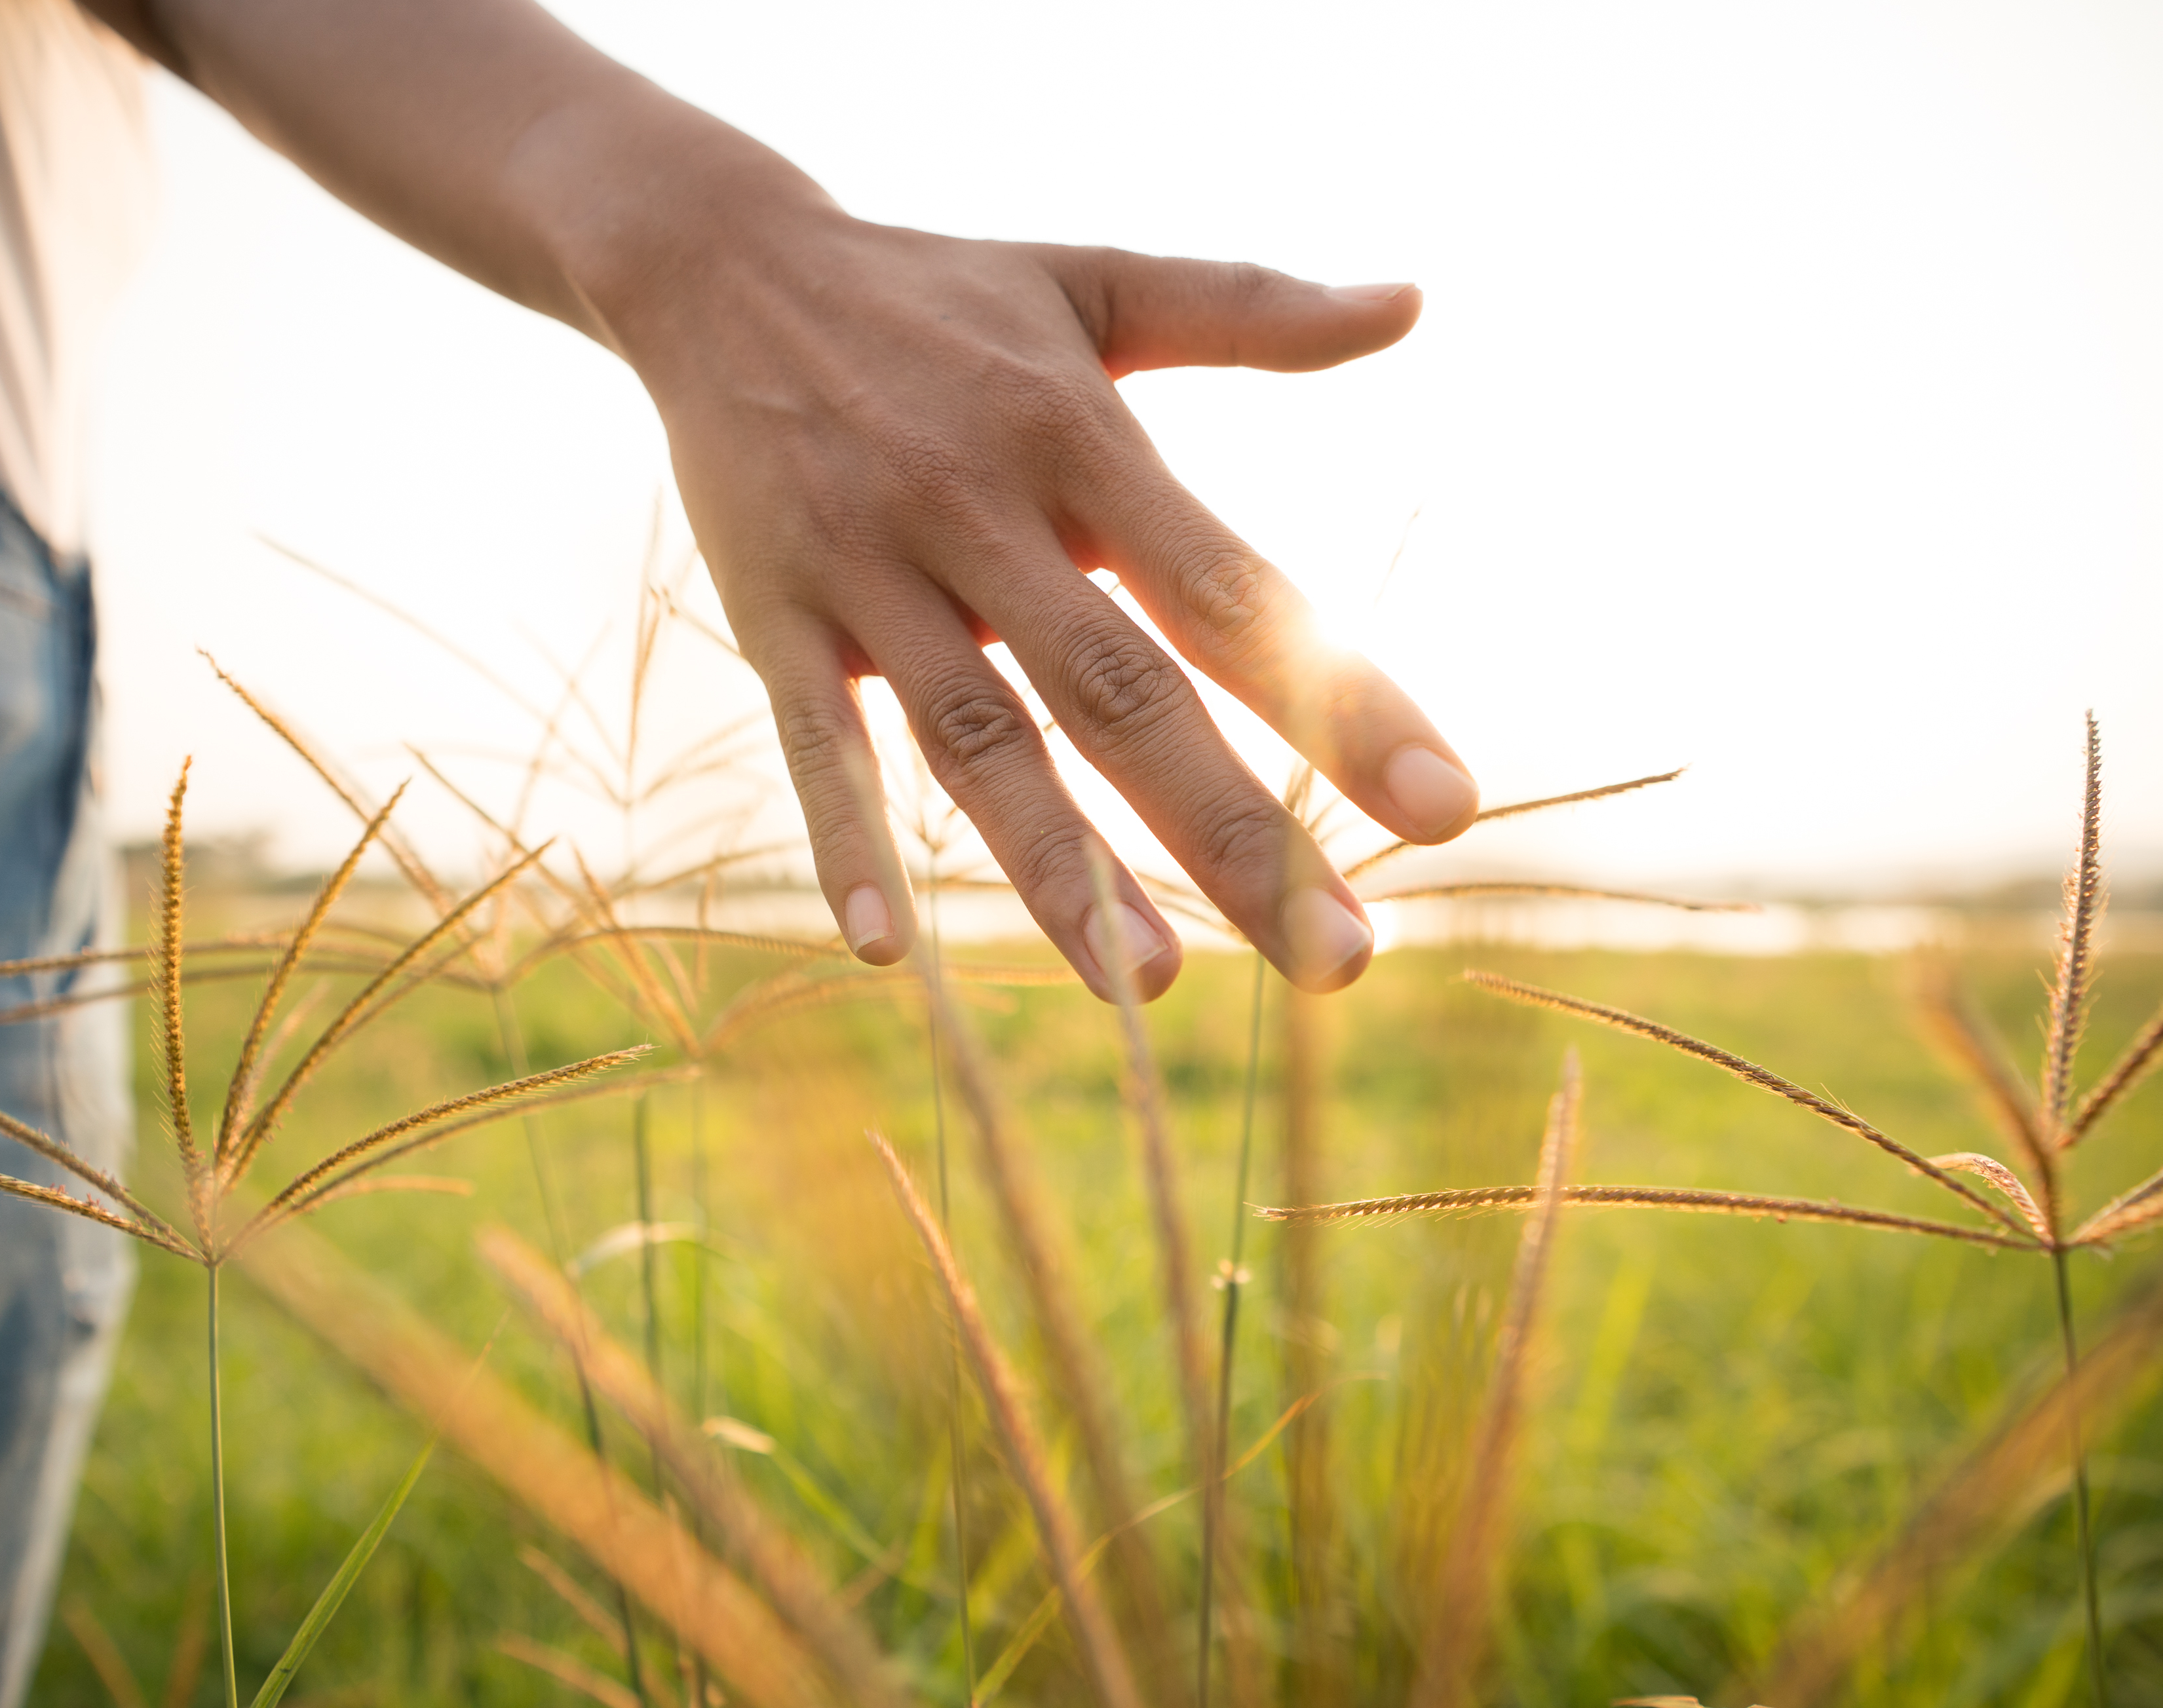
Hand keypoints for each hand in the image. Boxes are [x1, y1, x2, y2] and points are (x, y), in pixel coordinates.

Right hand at [98, 0, 1478, 995]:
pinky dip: (845, 841)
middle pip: (1120, 698)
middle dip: (1233, 837)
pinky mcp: (775, 615)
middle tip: (1339, 962)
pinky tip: (888, 950)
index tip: (1443, 814)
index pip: (1230, 594)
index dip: (1339, 703)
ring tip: (1152, 990)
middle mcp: (981, 514)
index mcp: (1078, 439)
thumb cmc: (938, 291)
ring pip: (978, 745)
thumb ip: (1252, 307)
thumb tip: (1414, 303)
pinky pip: (812, 744)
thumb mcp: (1096, 280)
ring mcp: (871, 573)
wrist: (719, 262)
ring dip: (1063, 873)